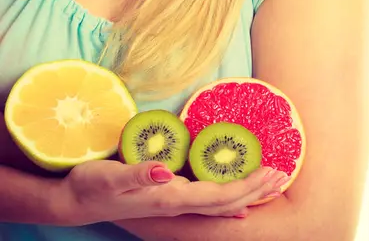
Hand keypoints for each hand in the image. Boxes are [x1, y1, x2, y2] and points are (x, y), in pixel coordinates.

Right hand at [56, 159, 285, 225]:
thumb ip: (139, 174)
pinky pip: (207, 201)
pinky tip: (237, 200)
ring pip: (219, 205)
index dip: (246, 186)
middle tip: (281, 175)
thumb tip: (166, 173)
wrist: (78, 201)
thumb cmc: (95, 185)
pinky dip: (228, 198)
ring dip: (246, 194)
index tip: (270, 172)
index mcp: (169, 199)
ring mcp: (174, 205)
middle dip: (255, 190)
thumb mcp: (112, 177)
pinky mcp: (169, 199)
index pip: (218, 196)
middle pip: (225, 203)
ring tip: (269, 184)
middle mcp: (177, 206)